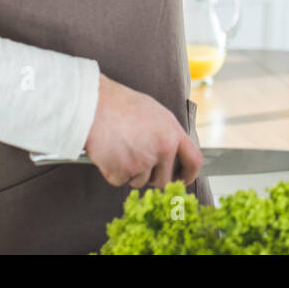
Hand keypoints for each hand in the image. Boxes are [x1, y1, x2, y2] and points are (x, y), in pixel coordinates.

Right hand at [83, 74, 202, 190]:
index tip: (183, 180)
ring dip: (129, 173)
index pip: (194, 160)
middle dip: (153, 179)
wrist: (94, 105)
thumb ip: (166, 134)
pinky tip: (108, 153)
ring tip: (119, 149)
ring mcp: (143, 162)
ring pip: (140, 182)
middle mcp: (162, 148)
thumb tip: (172, 152)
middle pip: (165, 180)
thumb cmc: (120, 105)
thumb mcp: (154, 113)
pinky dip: (112, 172)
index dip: (189, 175)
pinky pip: (120, 181)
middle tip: (138, 165)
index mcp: (172, 132)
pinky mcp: (123, 171)